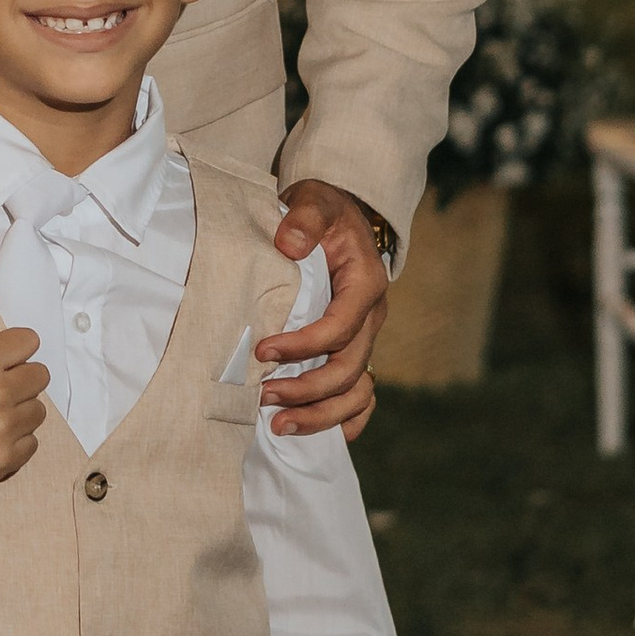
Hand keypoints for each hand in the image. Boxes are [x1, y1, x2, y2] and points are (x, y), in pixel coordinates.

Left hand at [257, 182, 388, 438]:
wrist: (340, 217)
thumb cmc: (324, 212)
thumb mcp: (316, 201)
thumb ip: (305, 218)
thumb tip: (289, 243)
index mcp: (365, 284)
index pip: (340, 327)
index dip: (304, 346)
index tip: (263, 352)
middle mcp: (371, 317)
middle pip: (349, 369)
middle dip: (308, 390)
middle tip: (264, 397)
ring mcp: (367, 337)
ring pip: (357, 390)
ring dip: (321, 413)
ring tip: (279, 425)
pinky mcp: (357, 348)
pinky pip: (362, 396)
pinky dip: (345, 419)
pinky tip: (315, 435)